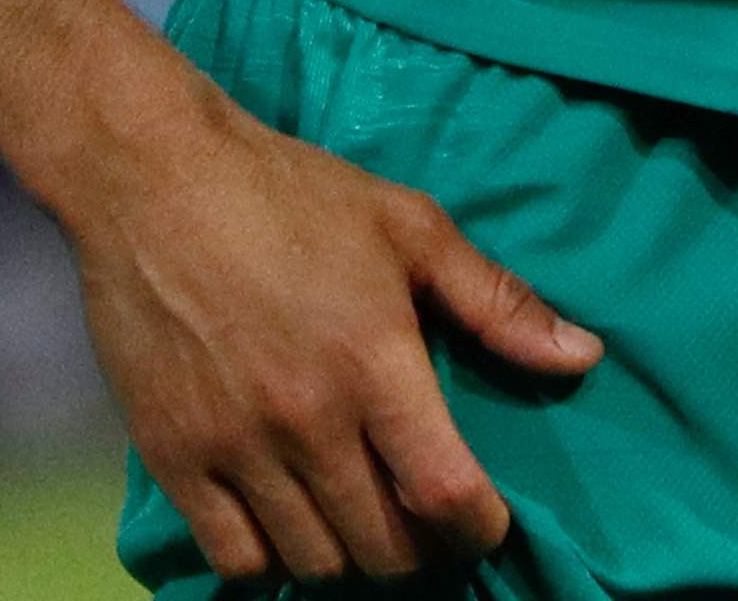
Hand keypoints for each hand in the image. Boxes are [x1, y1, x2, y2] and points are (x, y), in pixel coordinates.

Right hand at [40, 70, 600, 585]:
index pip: (445, 495)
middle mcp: (307, 417)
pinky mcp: (174, 457)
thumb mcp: (408, 225)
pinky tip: (285, 521)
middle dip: (418, 547)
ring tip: (355, 519)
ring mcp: (235, 445)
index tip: (485, 525)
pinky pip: (235, 558)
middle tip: (418, 517)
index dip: (480, 530)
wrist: (153, 175)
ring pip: (314, 562)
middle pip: (384, 547)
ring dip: (348, 554)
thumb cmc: (290, 194)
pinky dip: (269, 559)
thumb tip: (584, 357)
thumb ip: (495, 300)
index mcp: (374, 360)